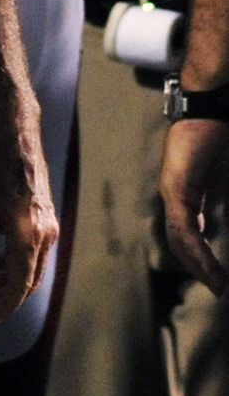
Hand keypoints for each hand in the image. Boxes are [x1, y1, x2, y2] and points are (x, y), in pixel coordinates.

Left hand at [0, 121, 58, 324]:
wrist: (13, 137)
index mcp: (28, 236)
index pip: (19, 285)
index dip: (3, 305)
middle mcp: (46, 235)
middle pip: (28, 279)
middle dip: (3, 296)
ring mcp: (49, 225)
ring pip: (32, 265)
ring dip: (7, 278)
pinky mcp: (46, 216)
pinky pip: (34, 249)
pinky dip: (15, 260)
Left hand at [160, 119, 228, 294]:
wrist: (211, 107)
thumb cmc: (219, 137)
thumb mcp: (222, 180)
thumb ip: (220, 204)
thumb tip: (221, 225)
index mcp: (184, 192)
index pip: (185, 233)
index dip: (199, 257)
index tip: (216, 277)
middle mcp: (173, 192)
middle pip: (179, 240)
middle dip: (198, 267)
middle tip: (217, 288)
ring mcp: (173, 189)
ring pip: (181, 237)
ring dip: (199, 263)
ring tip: (217, 284)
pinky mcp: (177, 185)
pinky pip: (184, 224)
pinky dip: (197, 247)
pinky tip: (208, 263)